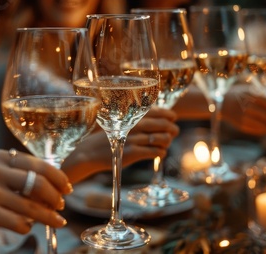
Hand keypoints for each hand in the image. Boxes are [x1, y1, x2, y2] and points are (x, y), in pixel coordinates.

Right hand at [0, 150, 72, 252]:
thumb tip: (46, 188)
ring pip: (31, 204)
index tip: (67, 188)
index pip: (38, 164)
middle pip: (39, 182)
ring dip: (48, 216)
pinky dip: (26, 227)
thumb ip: (11, 176)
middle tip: (62, 206)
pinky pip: (17, 221)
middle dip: (56, 196)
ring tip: (58, 222)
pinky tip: (26, 228)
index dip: (58, 177)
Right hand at [63, 107, 178, 183]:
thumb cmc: (107, 138)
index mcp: (131, 117)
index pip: (156, 111)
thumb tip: (155, 120)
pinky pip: (155, 152)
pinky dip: (161, 152)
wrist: (90, 152)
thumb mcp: (120, 124)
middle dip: (172, 128)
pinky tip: (160, 153)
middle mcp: (134, 126)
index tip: (173, 118)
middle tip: (174, 132)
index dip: (169, 114)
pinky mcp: (133, 153)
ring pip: (162, 139)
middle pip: (163, 124)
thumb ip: (135, 121)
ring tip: (165, 144)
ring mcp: (134, 139)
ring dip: (167, 141)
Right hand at [222, 84, 265, 134]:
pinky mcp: (241, 125)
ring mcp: (245, 117)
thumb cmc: (237, 94)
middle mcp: (249, 107)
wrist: (218, 102)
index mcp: (253, 96)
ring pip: (264, 126)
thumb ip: (265, 95)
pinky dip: (263, 131)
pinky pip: (256, 130)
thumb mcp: (250, 90)